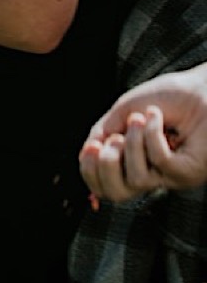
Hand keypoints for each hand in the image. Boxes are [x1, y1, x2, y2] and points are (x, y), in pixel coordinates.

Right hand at [82, 64, 206, 200]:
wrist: (200, 89)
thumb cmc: (167, 98)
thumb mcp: (124, 112)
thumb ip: (104, 132)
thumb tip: (86, 152)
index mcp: (135, 163)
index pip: (105, 187)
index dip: (90, 171)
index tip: (91, 146)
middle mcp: (153, 175)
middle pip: (117, 194)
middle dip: (105, 166)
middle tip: (113, 140)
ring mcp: (172, 176)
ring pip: (137, 179)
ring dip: (132, 143)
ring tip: (140, 119)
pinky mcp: (189, 172)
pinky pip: (160, 162)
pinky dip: (152, 135)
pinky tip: (158, 116)